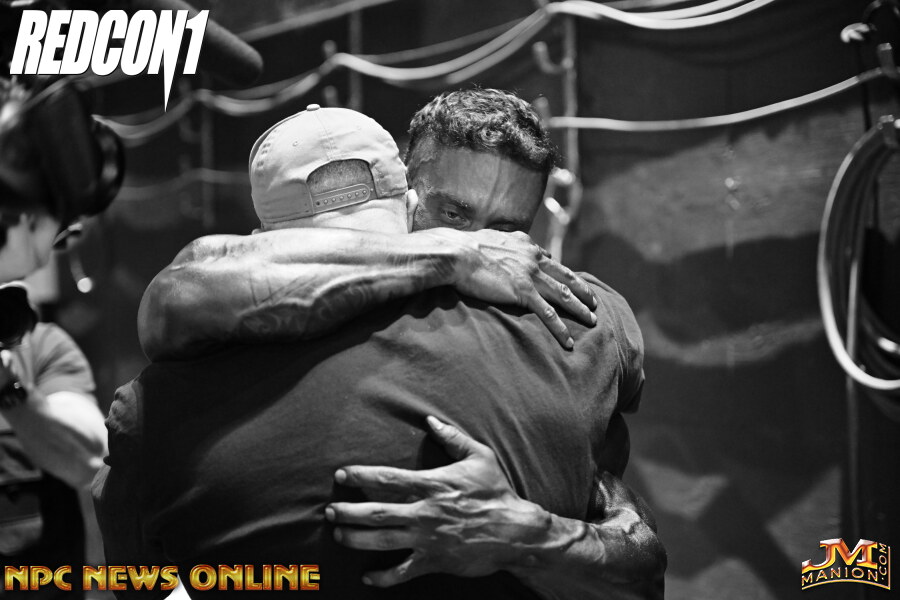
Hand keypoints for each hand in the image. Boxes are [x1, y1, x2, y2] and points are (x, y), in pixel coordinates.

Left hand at [327, 416, 546, 586]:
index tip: (341, 475)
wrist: (516, 531)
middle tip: (329, 511)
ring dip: (356, 539)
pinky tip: (367, 577)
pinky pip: (403, 571)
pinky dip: (383, 576)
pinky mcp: (435, 560)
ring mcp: (428, 538)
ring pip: (383, 540)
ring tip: (339, 536)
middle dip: (349, 511)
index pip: (387, 478)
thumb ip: (452, 438)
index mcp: (432, 485)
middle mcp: (424, 512)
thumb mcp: (479, 456)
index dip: (361, 476)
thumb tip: (430, 420)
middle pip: (377, 512)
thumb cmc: (497, 491)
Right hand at [424, 228, 596, 348]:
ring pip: (563, 296)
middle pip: (565, 278)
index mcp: (526, 246)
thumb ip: (507, 242)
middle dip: (582, 291)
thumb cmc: (466, 247)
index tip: (572, 282)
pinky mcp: (523, 292)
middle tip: (594, 302)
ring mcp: (531, 276)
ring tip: (592, 321)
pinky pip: (548, 314)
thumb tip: (512, 242)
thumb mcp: (493, 238)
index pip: (551, 262)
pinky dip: (560, 328)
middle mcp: (534, 259)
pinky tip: (568, 340)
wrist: (458, 254)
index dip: (564, 274)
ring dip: (580, 310)